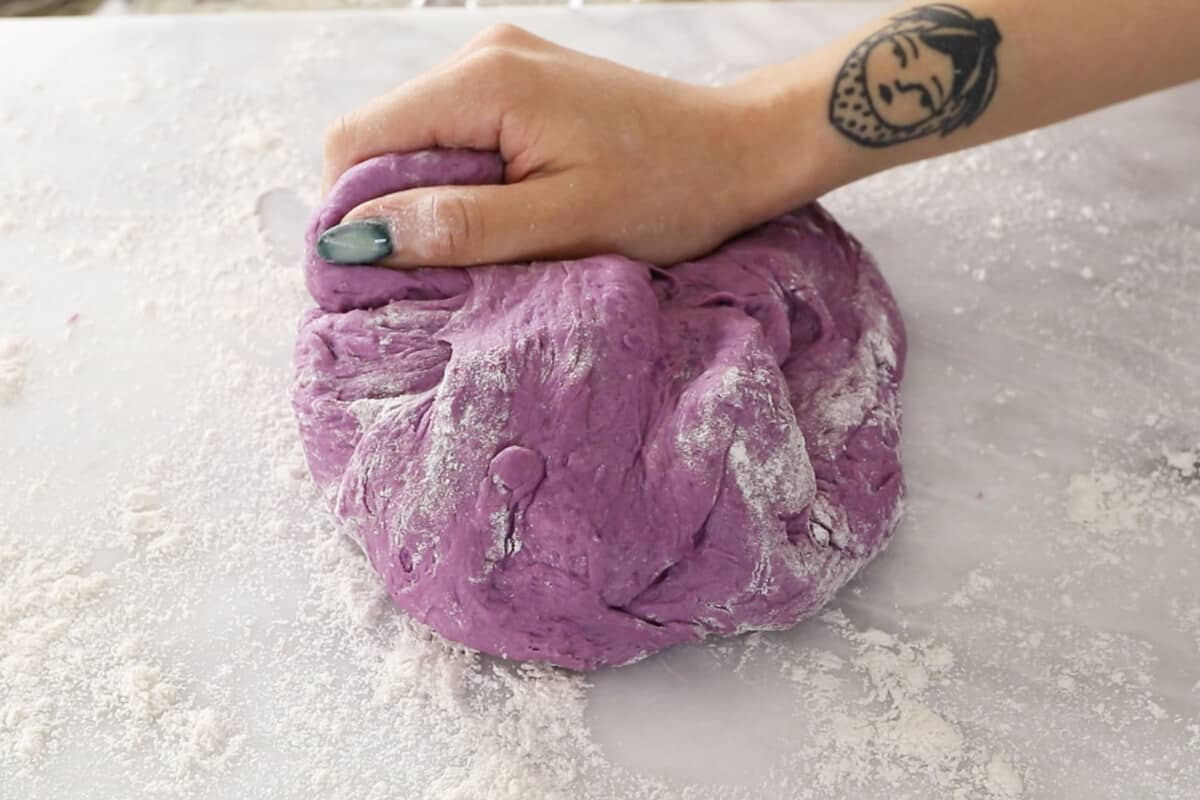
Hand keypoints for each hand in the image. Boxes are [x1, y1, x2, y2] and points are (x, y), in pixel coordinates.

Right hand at [320, 25, 814, 268]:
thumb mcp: (562, 225)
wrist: (741, 150)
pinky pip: (457, 134)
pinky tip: (504, 214)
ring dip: (431, 197)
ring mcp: (502, 62)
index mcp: (485, 83)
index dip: (352, 213)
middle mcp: (482, 56)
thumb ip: (459, 227)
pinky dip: (462, 180)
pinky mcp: (522, 82)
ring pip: (417, 139)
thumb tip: (360, 239)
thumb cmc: (669, 191)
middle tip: (441, 270)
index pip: (356, 142)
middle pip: (380, 138)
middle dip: (393, 208)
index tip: (380, 274)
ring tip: (484, 245)